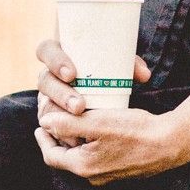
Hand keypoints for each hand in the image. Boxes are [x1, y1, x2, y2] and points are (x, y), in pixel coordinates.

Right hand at [34, 37, 151, 149]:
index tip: (71, 74)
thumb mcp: (117, 64)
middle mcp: (50, 74)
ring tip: (78, 124)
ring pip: (45, 104)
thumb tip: (144, 75)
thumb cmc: (108, 70)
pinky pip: (49, 123)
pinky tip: (72, 138)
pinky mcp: (52, 114)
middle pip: (45, 81)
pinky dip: (60, 131)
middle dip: (60, 95)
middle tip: (79, 106)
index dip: (55, 61)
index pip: (46, 51)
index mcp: (60, 52)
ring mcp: (48, 95)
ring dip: (59, 115)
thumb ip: (130, 66)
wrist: (103, 89)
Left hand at [34, 103, 189, 184]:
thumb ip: (68, 124)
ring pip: (82, 158)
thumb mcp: (98, 123)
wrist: (171, 144)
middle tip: (55, 121)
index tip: (41, 125)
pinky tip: (98, 130)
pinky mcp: (121, 171)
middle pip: (66, 158)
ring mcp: (108, 176)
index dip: (43, 139)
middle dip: (58, 140)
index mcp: (83, 166)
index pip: (51, 156)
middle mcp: (94, 177)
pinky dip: (91, 145)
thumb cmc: (136, 131)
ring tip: (75, 122)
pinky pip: (97, 159)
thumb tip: (45, 122)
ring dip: (75, 142)